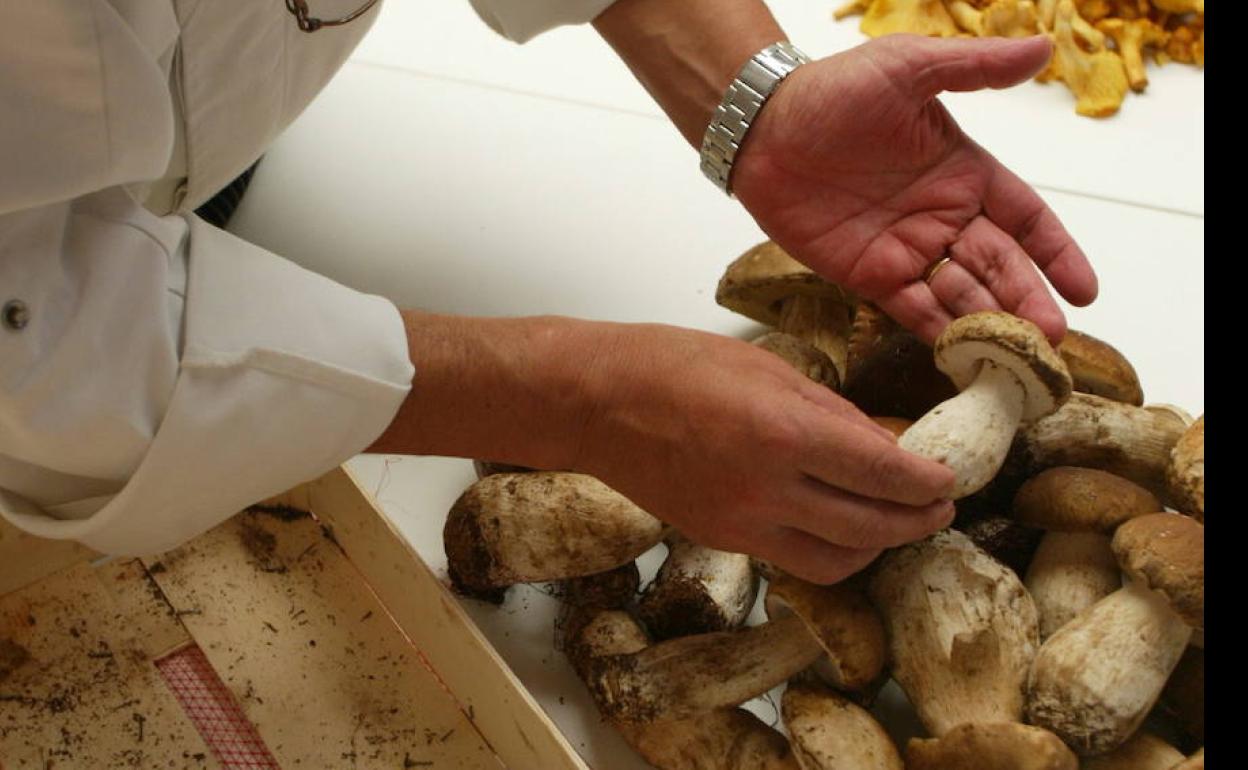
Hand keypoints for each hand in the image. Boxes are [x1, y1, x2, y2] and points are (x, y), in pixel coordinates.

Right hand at [572, 323, 955, 583]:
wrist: (595, 404)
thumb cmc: (672, 366)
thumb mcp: (767, 368)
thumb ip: (831, 412)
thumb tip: (882, 446)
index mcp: (784, 434)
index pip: (884, 474)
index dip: (928, 482)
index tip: (949, 478)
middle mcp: (767, 489)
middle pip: (871, 527)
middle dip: (917, 521)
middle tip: (939, 506)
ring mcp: (742, 523)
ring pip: (836, 561)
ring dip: (877, 546)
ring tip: (894, 522)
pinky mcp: (722, 539)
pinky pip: (792, 559)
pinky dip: (829, 549)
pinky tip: (838, 524)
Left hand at [732, 34, 1098, 344]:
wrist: (763, 126)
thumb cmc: (833, 90)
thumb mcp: (909, 68)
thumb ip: (974, 67)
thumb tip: (1042, 48)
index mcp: (964, 173)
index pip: (1026, 220)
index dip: (1057, 254)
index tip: (1085, 291)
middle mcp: (943, 217)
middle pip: (999, 267)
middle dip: (1027, 303)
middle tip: (1050, 340)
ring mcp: (906, 250)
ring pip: (960, 294)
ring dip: (990, 325)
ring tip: (1018, 356)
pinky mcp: (867, 275)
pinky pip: (911, 309)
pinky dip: (938, 332)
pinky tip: (965, 355)